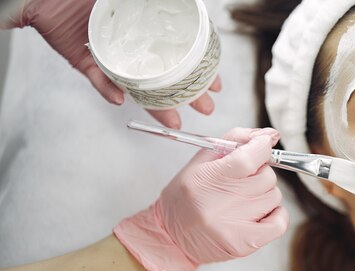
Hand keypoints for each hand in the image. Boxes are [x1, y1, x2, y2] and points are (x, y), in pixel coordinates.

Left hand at [9, 0, 219, 127]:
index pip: (181, 54)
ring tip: (173, 121)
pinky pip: (99, 80)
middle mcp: (134, 44)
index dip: (200, 70)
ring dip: (155, 106)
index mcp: (148, 29)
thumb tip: (193, 3)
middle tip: (205, 109)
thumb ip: (165, 2)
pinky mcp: (86, 62)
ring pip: (138, 86)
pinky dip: (108, 90)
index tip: (215, 84)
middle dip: (187, 96)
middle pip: (165, 75)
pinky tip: (120, 99)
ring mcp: (113, 56)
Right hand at [113, 128, 289, 270]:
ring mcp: (235, 225)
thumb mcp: (201, 160)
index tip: (261, 145)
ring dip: (264, 195)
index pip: (250, 157)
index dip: (261, 147)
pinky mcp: (245, 244)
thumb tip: (269, 135)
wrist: (172, 237)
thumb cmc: (186, 197)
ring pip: (274, 196)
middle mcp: (222, 202)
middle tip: (241, 181)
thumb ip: (235, 140)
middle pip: (266, 176)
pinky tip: (259, 213)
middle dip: (258, 173)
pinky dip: (276, 215)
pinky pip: (280, 223)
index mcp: (209, 178)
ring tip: (243, 200)